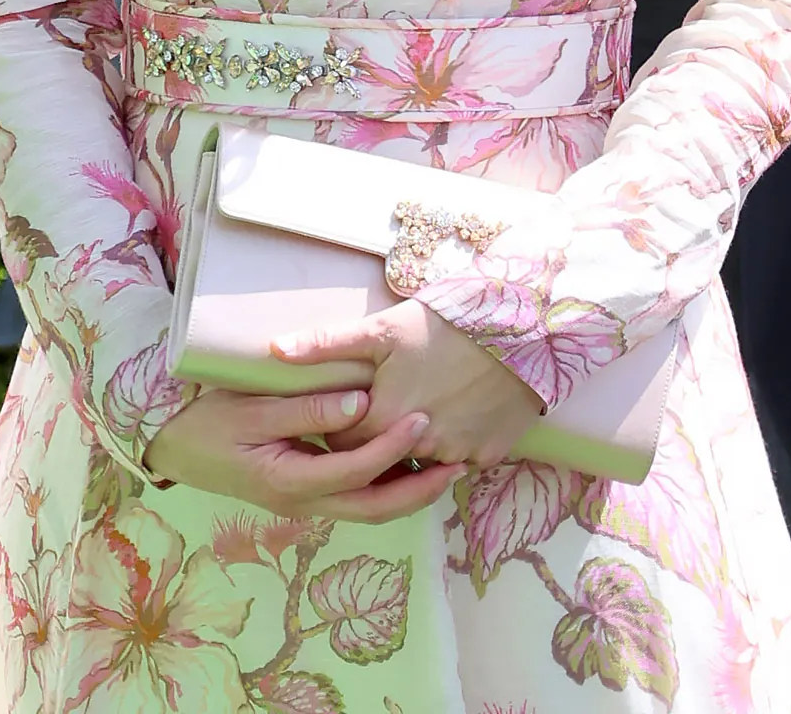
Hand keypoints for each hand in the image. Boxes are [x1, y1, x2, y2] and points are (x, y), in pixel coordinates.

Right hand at [141, 386, 460, 523]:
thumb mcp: (249, 409)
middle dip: (420, 490)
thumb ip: (305, 408)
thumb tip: (361, 404)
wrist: (173, 450)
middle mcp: (305, 504)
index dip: (393, 446)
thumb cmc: (205, 424)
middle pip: (376, 507)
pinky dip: (387, 488)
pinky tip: (404, 468)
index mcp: (291, 482)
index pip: (357, 469)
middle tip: (457, 465)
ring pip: (370, 510)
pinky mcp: (305, 496)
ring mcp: (305, 505)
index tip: (421, 418)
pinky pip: (356, 499)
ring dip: (410, 494)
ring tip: (444, 469)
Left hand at [274, 299, 542, 472]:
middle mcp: (420, 449)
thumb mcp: (379, 329)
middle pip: (382, 458)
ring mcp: (458, 455)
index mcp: (385, 419)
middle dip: (374, 441)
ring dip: (413, 446)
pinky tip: (449, 415)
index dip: (337, 429)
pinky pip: (460, 462)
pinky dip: (451, 446)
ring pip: (421, 463)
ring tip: (416, 409)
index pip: (343, 445)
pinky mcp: (490, 456)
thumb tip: (274, 350)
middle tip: (380, 407)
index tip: (339, 412)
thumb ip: (325, 344)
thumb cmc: (439, 326)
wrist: (515, 330)